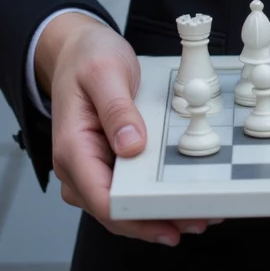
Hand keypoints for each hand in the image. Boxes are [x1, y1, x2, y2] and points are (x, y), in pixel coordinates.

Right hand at [37, 14, 223, 245]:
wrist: (76, 48)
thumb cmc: (86, 57)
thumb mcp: (105, 72)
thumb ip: (116, 109)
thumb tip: (131, 146)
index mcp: (72, 148)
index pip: (102, 199)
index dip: (137, 217)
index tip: (170, 221)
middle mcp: (77, 166)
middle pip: (114, 211)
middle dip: (154, 221)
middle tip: (196, 220)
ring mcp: (90, 166)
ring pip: (121, 205)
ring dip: (155, 214)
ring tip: (194, 215)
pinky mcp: (103, 161)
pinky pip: (125, 187)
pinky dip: (149, 196)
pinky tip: (174, 196)